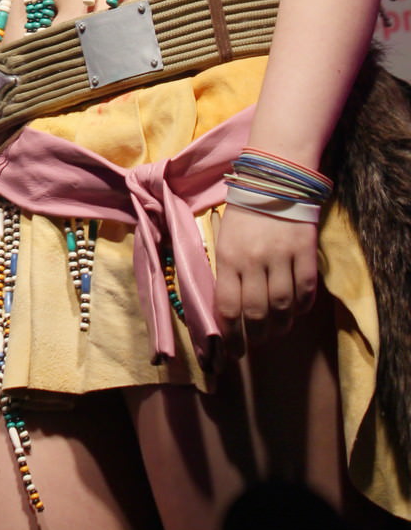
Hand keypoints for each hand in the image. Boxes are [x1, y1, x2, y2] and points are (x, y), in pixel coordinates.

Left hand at [212, 203, 319, 358]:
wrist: (273, 179)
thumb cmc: (243, 212)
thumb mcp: (224, 239)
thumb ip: (227, 272)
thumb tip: (228, 310)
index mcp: (228, 257)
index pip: (228, 307)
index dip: (231, 336)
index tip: (232, 351)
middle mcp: (254, 260)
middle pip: (256, 313)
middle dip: (255, 337)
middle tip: (254, 345)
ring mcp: (282, 257)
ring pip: (282, 307)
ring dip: (279, 327)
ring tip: (274, 333)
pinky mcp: (305, 253)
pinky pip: (306, 291)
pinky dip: (301, 308)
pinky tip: (295, 313)